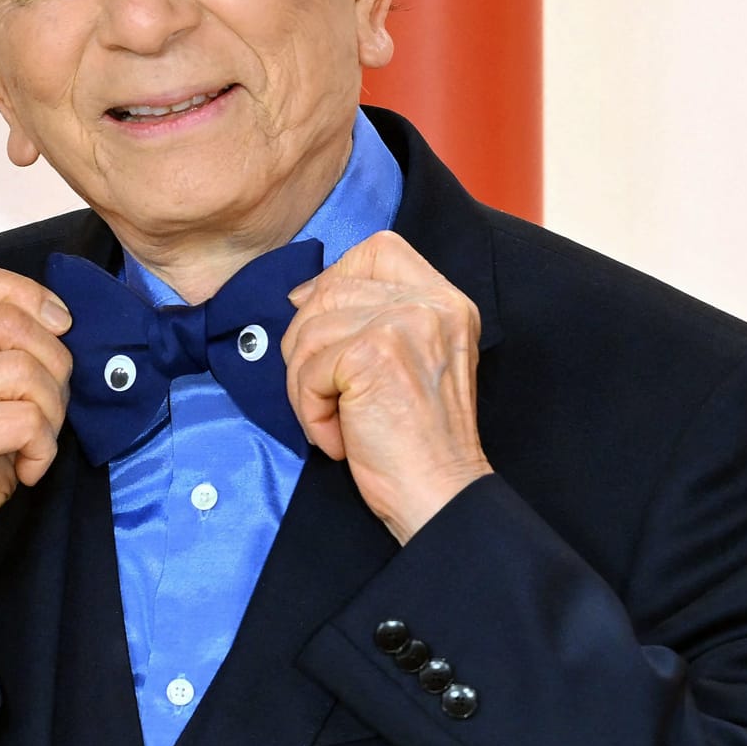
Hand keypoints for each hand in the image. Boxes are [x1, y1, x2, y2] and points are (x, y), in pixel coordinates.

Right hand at [0, 264, 72, 638]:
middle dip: (54, 366)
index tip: (60, 327)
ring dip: (50, 413)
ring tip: (34, 443)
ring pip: (26, 370)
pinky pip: (26, 420)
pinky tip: (26, 470)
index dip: (30, 296)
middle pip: (12, 323)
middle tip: (48, 411)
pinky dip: (43, 449)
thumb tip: (62, 323)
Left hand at [283, 230, 492, 542]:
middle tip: (324, 396)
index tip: (325, 331)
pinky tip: (339, 438)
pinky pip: (308, 369)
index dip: (336, 280)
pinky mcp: (372, 354)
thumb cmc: (418, 443)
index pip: (377, 249)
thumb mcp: (410, 362)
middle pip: (330, 290)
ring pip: (309, 330)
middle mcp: (430, 304)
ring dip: (305, 386)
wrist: (440, 495)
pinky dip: (311, 411)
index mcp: (446, 301)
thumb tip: (300, 295)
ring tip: (334, 422)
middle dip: (307, 346)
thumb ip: (372, 320)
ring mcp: (403, 325)